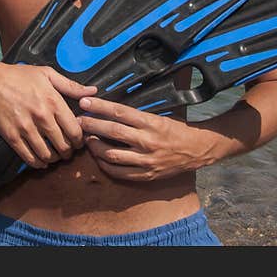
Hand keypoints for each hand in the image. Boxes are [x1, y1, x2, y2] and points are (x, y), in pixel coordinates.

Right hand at [0, 61, 95, 168]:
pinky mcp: (12, 136)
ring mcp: (26, 128)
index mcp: (53, 101)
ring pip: (47, 154)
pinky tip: (41, 162)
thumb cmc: (18, 76)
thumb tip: (93, 92)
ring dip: (54, 159)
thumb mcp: (46, 74)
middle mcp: (42, 116)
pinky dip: (37, 163)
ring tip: (56, 156)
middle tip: (68, 152)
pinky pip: (28, 157)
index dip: (80, 140)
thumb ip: (71, 85)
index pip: (75, 130)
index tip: (78, 141)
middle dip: (68, 152)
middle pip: (63, 145)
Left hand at [78, 96, 204, 180]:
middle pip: (112, 132)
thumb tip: (110, 108)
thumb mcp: (159, 116)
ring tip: (87, 139)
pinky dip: (105, 165)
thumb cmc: (176, 129)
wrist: (198, 149)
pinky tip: (98, 158)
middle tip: (78, 120)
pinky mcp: (146, 175)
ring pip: (112, 154)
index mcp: (151, 122)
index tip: (84, 102)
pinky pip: (119, 172)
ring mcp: (146, 160)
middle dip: (91, 125)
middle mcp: (147, 140)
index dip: (100, 107)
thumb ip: (136, 115)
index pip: (120, 112)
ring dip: (95, 146)